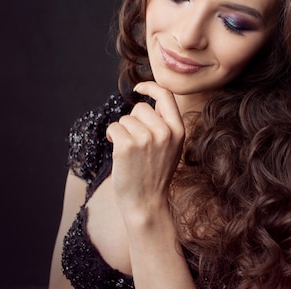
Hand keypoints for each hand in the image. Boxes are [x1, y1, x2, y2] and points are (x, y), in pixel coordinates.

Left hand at [106, 82, 184, 220]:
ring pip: (125, 119)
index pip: (166, 95)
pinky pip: (114, 127)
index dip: (150, 86)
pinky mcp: (127, 145)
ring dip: (122, 132)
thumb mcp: (171, 148)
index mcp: (178, 130)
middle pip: (139, 108)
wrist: (146, 204)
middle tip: (136, 143)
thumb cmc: (155, 175)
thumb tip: (150, 100)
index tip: (138, 88)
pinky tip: (118, 151)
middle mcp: (164, 132)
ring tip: (129, 152)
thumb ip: (165, 124)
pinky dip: (112, 137)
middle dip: (133, 122)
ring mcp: (146, 138)